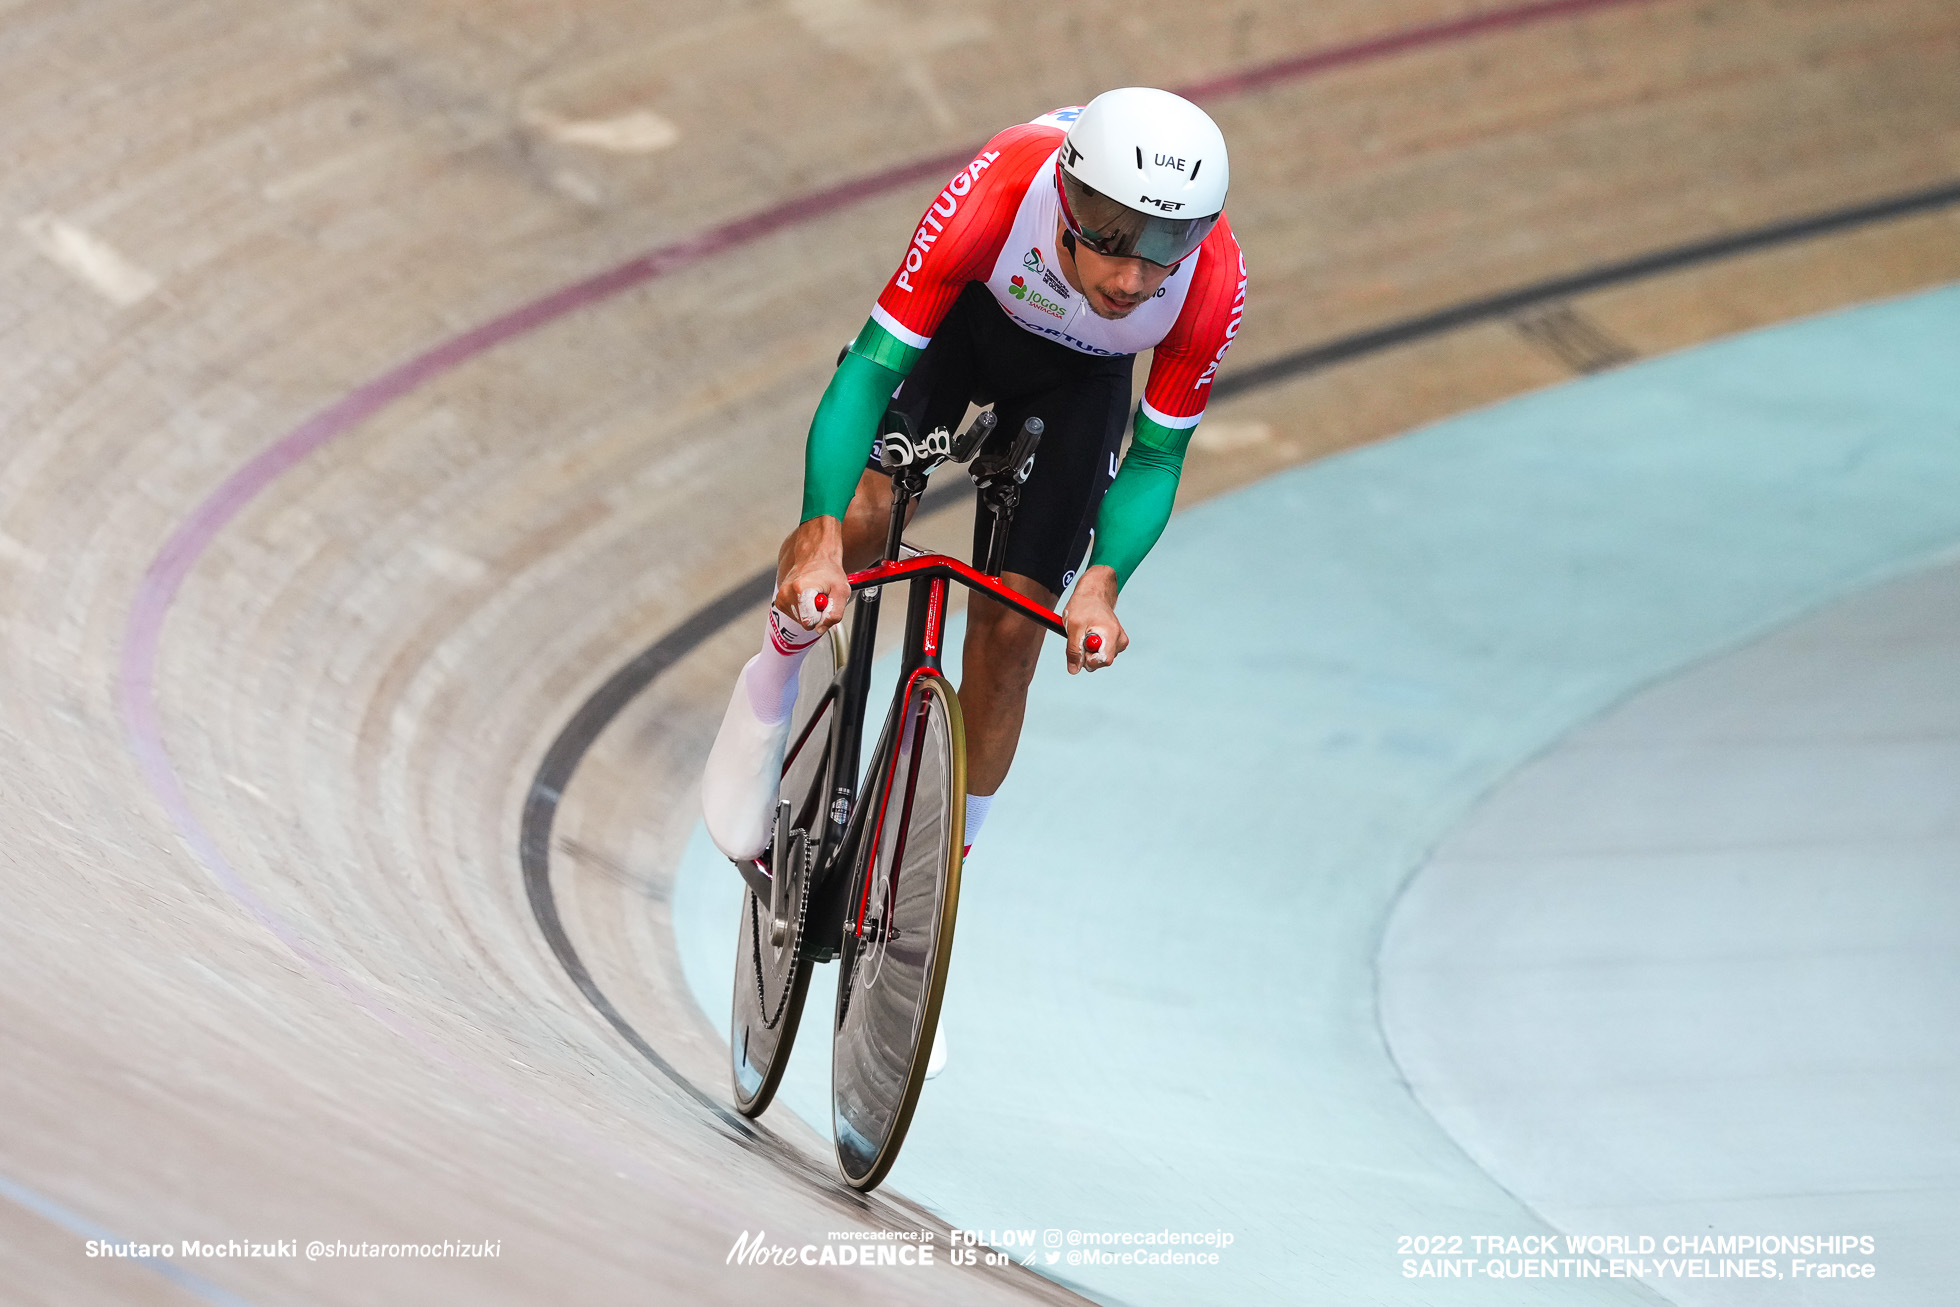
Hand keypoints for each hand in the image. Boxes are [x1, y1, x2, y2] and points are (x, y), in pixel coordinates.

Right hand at [775, 516, 848, 632]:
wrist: (815, 556)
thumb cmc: (829, 571)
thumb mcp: (841, 591)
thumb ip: (834, 614)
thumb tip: (820, 629)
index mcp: (799, 590)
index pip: (810, 622)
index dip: (822, 616)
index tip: (826, 601)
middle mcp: (786, 594)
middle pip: (805, 623)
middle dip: (817, 613)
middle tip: (822, 596)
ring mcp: (781, 598)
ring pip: (801, 620)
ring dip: (811, 611)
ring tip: (815, 594)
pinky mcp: (780, 601)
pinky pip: (796, 616)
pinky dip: (804, 609)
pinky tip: (808, 596)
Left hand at [1062, 565, 1127, 673]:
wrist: (1094, 592)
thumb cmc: (1083, 605)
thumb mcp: (1073, 626)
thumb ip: (1074, 650)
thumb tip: (1074, 670)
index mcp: (1112, 634)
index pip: (1104, 661)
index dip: (1088, 659)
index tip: (1080, 647)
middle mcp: (1120, 640)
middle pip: (1102, 662)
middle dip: (1087, 654)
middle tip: (1080, 637)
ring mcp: (1119, 641)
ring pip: (1100, 659)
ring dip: (1088, 650)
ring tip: (1085, 632)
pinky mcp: (1116, 642)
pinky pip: (1101, 653)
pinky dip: (1092, 647)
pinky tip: (1090, 634)